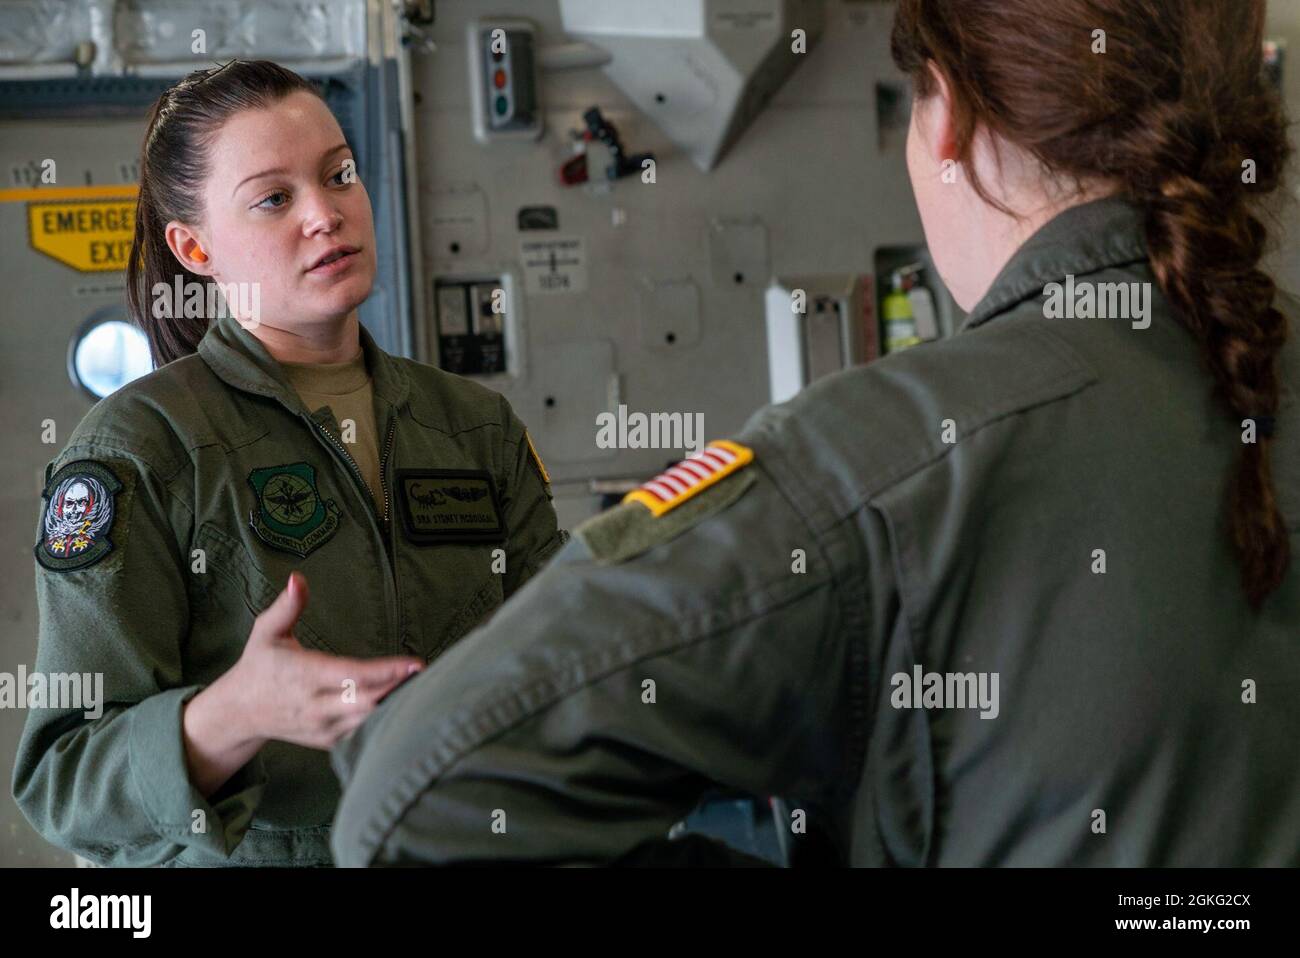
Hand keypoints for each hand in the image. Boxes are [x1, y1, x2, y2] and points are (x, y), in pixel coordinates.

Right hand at [226, 571, 422, 749]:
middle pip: (368, 702)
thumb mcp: (266, 632)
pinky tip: (405, 705)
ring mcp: (323, 727)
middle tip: (430, 674)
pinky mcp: (329, 741)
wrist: (240, 712)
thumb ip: (287, 607)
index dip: (386, 671)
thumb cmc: (259, 666)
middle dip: (401, 688)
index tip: (415, 663)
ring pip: (369, 721)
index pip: (352, 675)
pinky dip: (384, 721)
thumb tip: (298, 579)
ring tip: (424, 687)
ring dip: (397, 705)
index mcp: (304, 676)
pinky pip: (363, 733)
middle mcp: (315, 706)